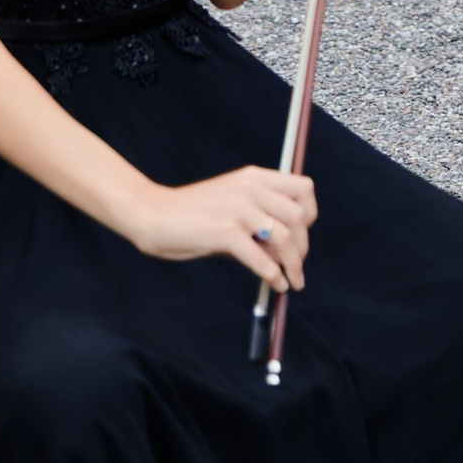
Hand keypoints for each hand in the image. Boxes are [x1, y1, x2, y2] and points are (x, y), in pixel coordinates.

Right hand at [131, 163, 313, 295]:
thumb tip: (285, 254)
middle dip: (303, 245)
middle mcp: (251, 188)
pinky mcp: (225, 231)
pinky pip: (261, 258)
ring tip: (292, 281)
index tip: (303, 234)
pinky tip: (275, 285)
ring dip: (293, 265)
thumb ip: (258, 223)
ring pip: (285, 237)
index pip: (304, 188)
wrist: (152, 214)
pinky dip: (273, 275)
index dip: (310, 213)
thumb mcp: (231, 207)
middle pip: (300, 216)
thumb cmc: (191, 214)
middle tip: (297, 266)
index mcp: (254, 177)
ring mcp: (239, 208)